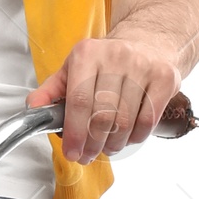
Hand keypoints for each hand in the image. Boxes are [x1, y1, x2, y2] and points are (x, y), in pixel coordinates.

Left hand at [29, 31, 181, 162]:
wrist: (148, 43)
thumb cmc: (107, 61)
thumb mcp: (74, 69)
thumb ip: (51, 90)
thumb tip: (34, 109)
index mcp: (88, 53)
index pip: (79, 101)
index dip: (75, 133)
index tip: (72, 152)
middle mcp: (116, 56)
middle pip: (102, 115)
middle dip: (92, 144)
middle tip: (88, 155)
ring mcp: (143, 66)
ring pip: (125, 122)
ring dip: (113, 144)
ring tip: (106, 148)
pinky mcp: (165, 78)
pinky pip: (147, 121)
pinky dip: (134, 137)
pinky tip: (126, 138)